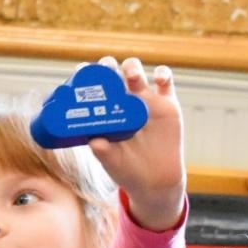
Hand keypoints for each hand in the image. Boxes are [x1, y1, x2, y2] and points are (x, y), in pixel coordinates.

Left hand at [83, 57, 185, 230]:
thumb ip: (103, 151)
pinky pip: (166, 83)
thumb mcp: (112, 161)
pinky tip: (158, 78)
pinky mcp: (167, 105)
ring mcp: (145, 101)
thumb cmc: (127, 169)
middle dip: (109, 66)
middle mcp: (123, 102)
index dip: (88, 76)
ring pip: (137, 74)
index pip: (94, 88)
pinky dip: (163, 74)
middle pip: (114, 74)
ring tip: (130, 76)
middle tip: (106, 68)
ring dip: (132, 68)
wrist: (155, 181)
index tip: (80, 72)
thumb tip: (94, 142)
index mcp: (106, 111)